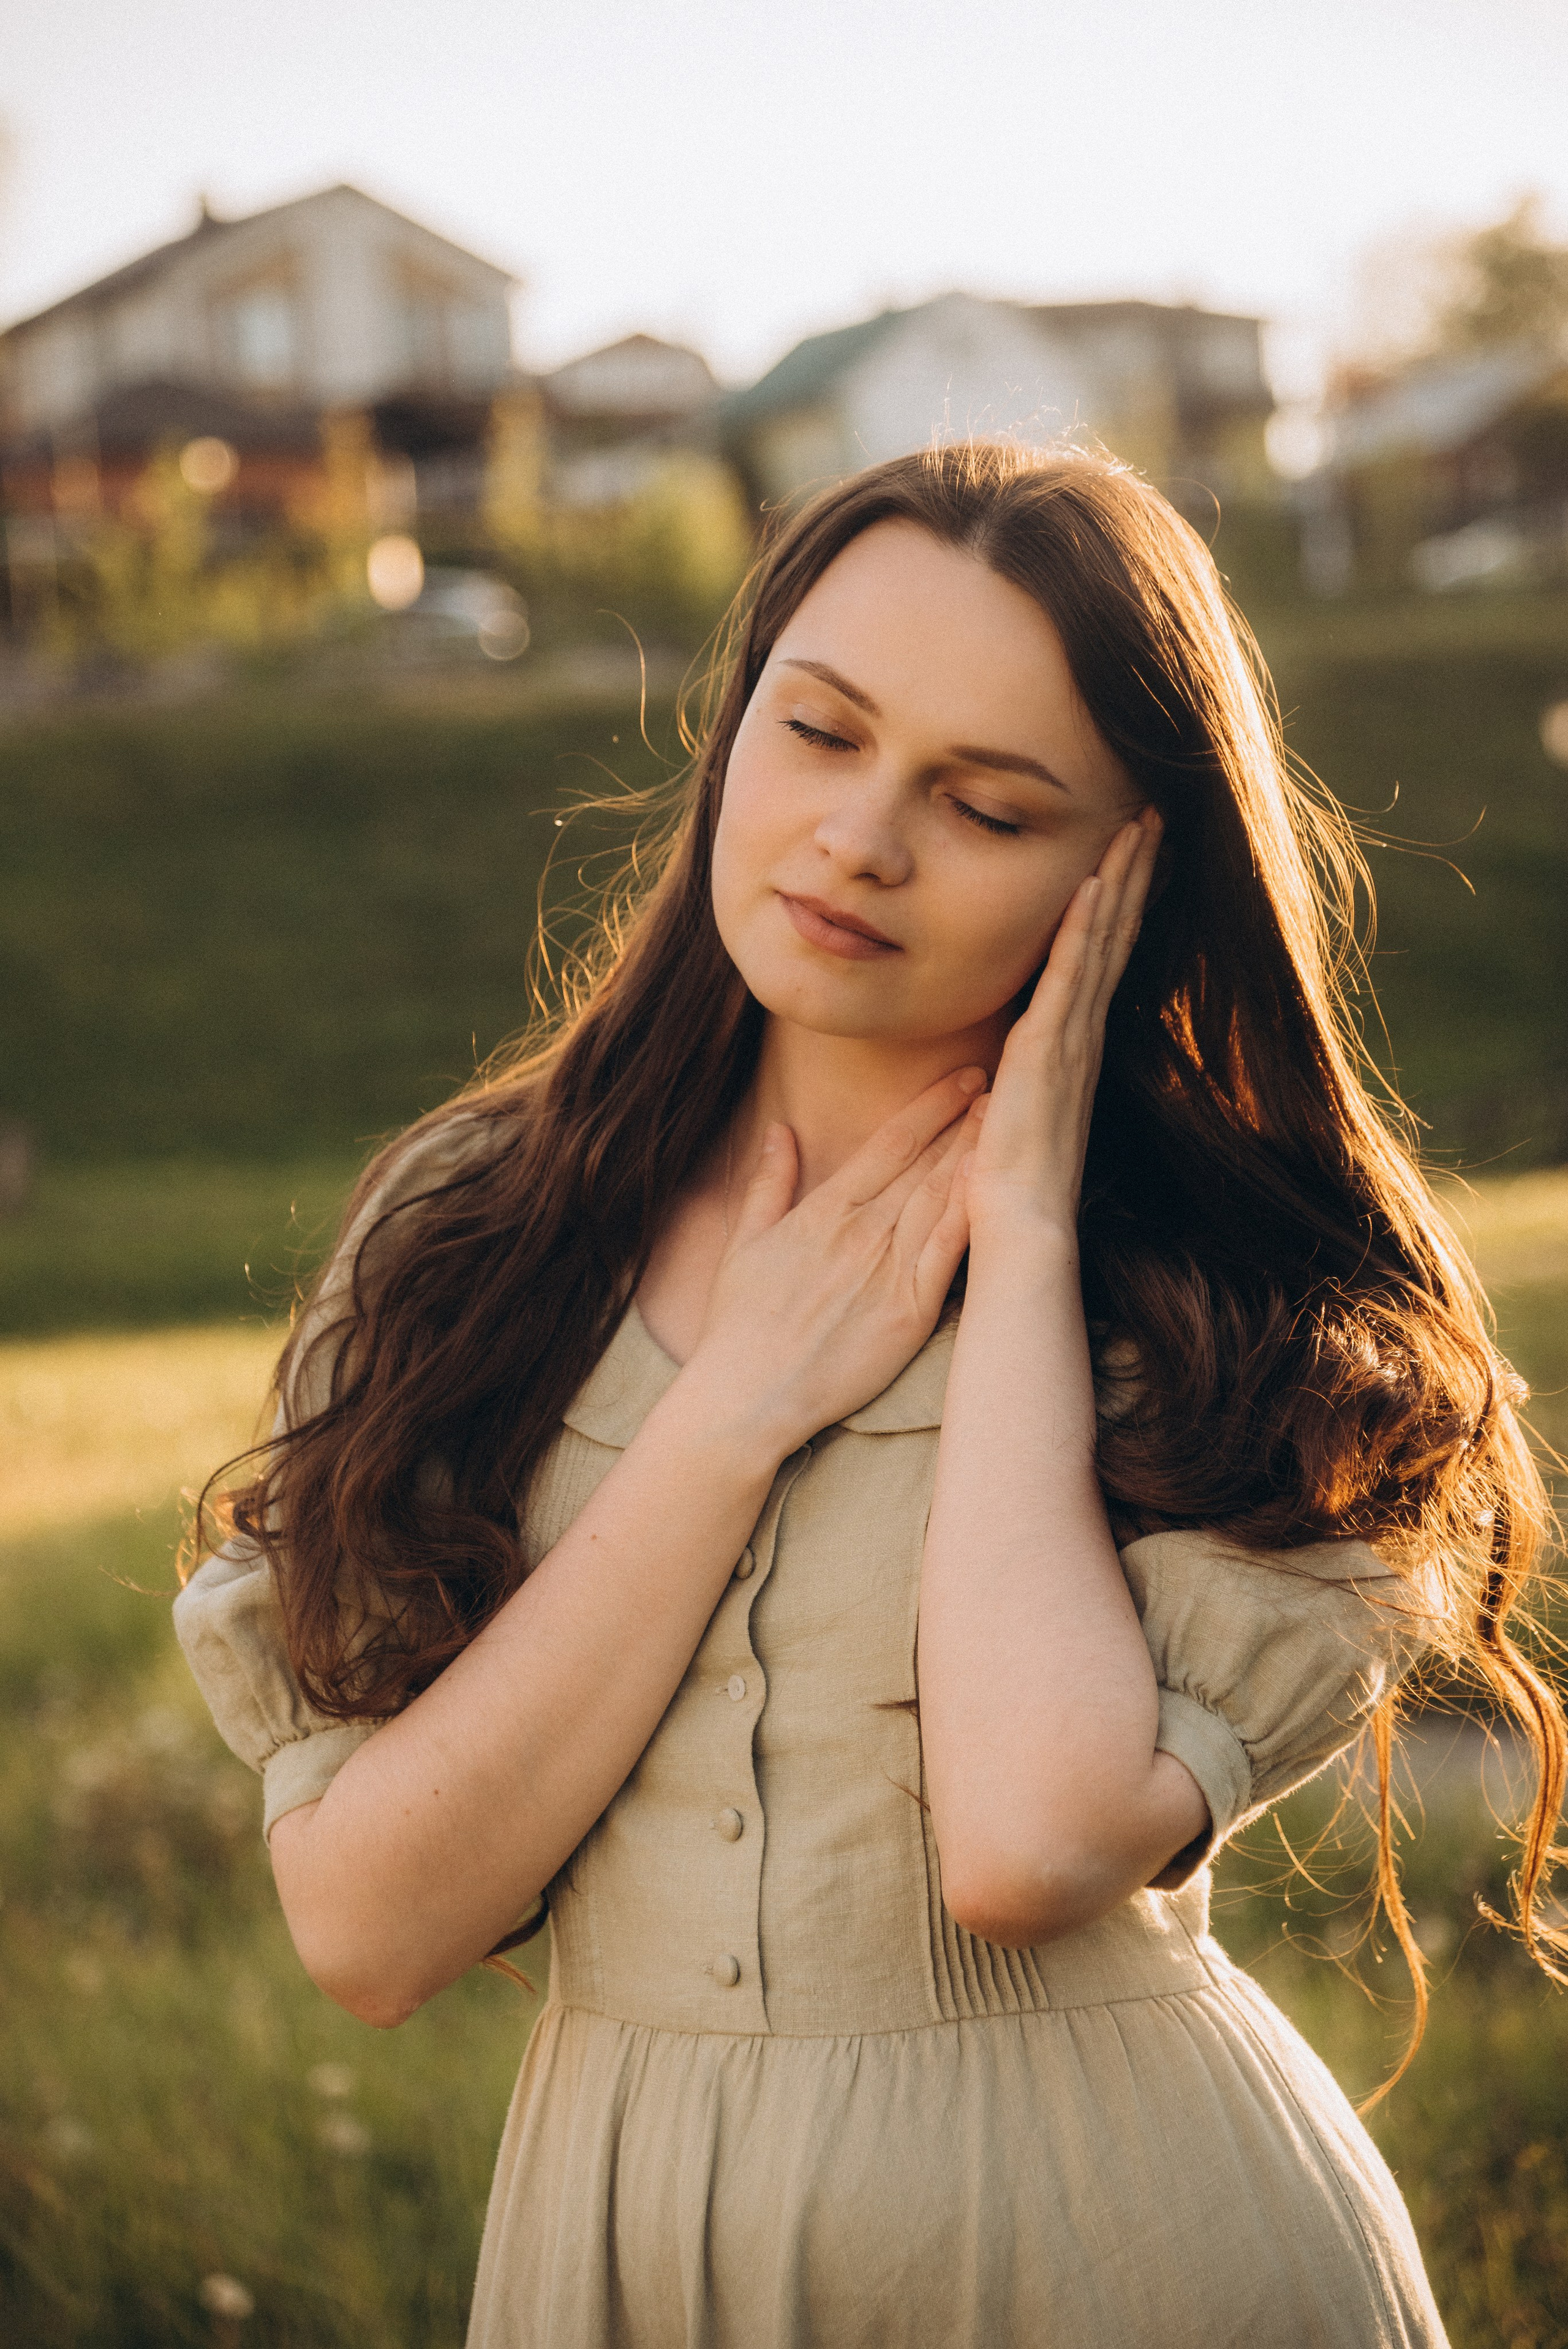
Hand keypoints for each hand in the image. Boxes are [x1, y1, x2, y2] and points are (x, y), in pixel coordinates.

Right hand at [677, 1069, 981, 1458]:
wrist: (749, 1394)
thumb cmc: (740, 1324)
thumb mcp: (744, 1242)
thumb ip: (768, 1183)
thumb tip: (780, 1131)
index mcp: (824, 1211)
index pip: (890, 1143)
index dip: (931, 1106)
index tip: (962, 1079)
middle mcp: (861, 1232)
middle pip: (925, 1163)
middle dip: (966, 1120)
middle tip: (1003, 1083)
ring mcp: (889, 1271)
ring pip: (942, 1199)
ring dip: (976, 1156)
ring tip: (1009, 1121)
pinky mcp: (910, 1312)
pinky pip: (949, 1255)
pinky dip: (971, 1216)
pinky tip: (997, 1186)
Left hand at [963, 807, 1162, 1245]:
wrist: (1020, 1224)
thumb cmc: (1011, 1178)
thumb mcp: (1015, 1106)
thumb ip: (1020, 1072)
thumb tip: (1004, 1058)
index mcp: (1074, 1045)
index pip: (1103, 956)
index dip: (1122, 902)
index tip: (1134, 852)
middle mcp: (1082, 1034)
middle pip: (1117, 934)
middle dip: (1136, 872)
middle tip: (1154, 814)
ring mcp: (1071, 1040)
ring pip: (1102, 942)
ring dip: (1121, 880)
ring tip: (1139, 824)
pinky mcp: (1048, 1050)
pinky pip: (1069, 976)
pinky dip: (1083, 928)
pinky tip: (1092, 884)